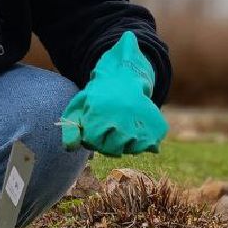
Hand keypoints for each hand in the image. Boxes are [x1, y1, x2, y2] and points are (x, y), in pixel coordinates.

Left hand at [60, 31, 166, 155]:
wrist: (124, 78)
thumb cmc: (98, 96)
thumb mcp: (78, 106)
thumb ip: (70, 128)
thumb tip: (70, 147)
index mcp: (99, 114)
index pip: (94, 143)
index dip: (93, 138)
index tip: (95, 126)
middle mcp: (121, 120)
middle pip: (113, 150)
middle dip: (109, 142)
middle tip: (111, 124)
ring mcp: (141, 123)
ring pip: (130, 149)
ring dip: (126, 142)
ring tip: (123, 123)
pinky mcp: (156, 126)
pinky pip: (147, 147)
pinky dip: (142, 141)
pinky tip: (136, 125)